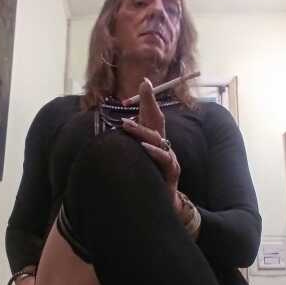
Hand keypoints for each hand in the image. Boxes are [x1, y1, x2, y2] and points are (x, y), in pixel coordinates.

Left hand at [121, 78, 180, 207]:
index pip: (152, 115)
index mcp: (154, 140)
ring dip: (141, 131)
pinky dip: (154, 152)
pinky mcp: (171, 171)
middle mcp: (163, 145)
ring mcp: (169, 157)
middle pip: (158, 120)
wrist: (162, 203)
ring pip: (157, 139)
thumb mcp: (135, 159)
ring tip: (126, 125)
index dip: (148, 99)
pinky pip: (164, 159)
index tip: (144, 81)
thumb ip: (127, 144)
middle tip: (141, 90)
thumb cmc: (148, 178)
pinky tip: (143, 147)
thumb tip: (114, 129)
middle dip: (150, 103)